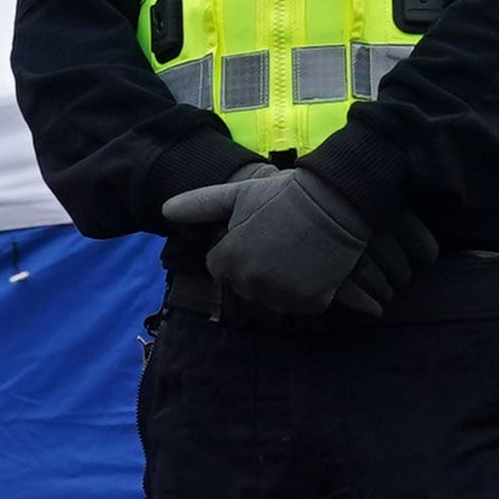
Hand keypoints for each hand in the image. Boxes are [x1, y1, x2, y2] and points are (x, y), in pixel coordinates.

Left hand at [159, 164, 377, 320]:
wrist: (334, 202)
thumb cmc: (282, 196)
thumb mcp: (237, 194)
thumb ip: (199, 206)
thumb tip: (164, 210)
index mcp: (229, 261)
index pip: (219, 268)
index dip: (234, 249)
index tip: (253, 233)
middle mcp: (250, 284)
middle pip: (244, 285)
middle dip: (255, 268)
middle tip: (277, 241)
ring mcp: (281, 296)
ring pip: (271, 298)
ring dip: (279, 282)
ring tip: (295, 254)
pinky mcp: (311, 303)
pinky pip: (300, 304)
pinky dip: (305, 291)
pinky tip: (311, 268)